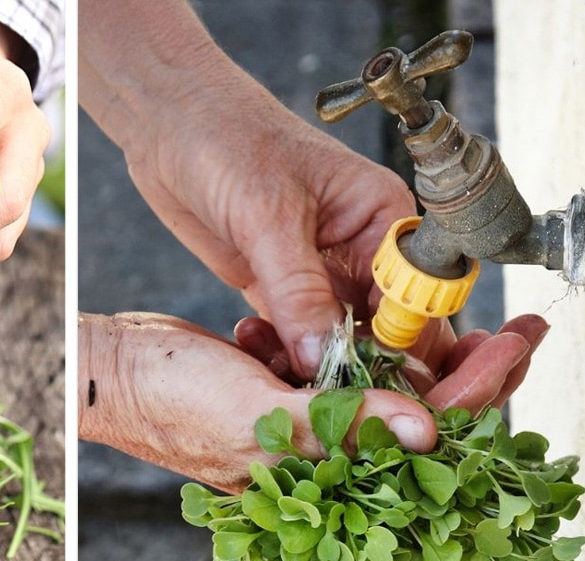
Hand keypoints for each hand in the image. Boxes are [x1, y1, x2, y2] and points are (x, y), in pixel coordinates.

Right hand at [78, 312, 547, 493]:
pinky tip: (321, 326)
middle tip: (513, 329)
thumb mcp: (264, 416)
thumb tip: (427, 430)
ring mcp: (303, 425)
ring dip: (401, 350)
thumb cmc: (170, 404)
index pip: (422, 444)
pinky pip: (334, 368)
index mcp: (322, 481)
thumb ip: (344, 425)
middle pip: (416, 418)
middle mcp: (320, 459)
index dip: (477, 396)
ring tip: (436, 314)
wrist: (113, 370)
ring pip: (381, 388)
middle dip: (464, 372)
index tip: (514, 347)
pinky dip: (336, 342)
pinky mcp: (286, 392)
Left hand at [81, 0, 428, 377]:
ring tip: (298, 394)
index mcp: (384, 216)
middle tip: (339, 409)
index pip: (415, 297)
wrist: (169, 126)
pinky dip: (286, 358)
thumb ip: (299, 292)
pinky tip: (268, 370)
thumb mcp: (268, 218)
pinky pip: (296, 338)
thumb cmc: (227, 141)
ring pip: (338, 339)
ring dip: (319, 368)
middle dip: (363, 368)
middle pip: (383, 328)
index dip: (406, 347)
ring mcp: (320, 272)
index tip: (383, 390)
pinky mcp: (280, 290)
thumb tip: (327, 359)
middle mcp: (362, 248)